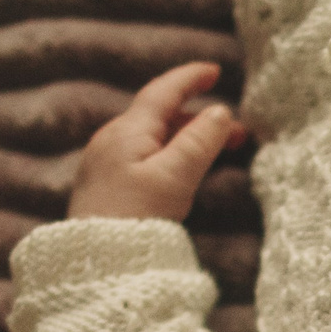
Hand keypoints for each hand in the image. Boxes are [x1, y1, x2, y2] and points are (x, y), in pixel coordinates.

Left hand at [71, 62, 240, 220]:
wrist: (95, 260)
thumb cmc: (135, 218)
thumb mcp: (175, 177)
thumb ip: (199, 142)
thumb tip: (220, 111)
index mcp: (129, 130)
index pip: (163, 92)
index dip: (190, 78)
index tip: (215, 71)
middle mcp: (112, 139)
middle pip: (160, 116)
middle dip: (199, 119)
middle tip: (236, 133)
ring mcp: (105, 161)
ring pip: (152, 138)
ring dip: (185, 139)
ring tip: (215, 152)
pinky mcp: (104, 184)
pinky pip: (141, 156)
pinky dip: (168, 154)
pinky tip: (180, 170)